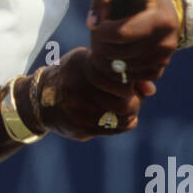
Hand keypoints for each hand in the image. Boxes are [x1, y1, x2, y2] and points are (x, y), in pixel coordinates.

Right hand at [34, 48, 153, 141]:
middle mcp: (78, 86)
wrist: (40, 100)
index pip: (122, 75)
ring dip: (131, 112)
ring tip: (125, 107)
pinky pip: (116, 128)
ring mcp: (79, 109)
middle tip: (132, 97)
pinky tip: (117, 117)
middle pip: (126, 98)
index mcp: (83, 64)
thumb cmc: (74, 76)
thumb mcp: (91, 64)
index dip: (132, 80)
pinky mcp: (81, 128)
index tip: (130, 80)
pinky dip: (124, 123)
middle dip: (135, 99)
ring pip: (124, 116)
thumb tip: (152, 89)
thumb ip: (121, 72)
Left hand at [86, 0, 181, 85]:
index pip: (122, 33)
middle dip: (101, 47)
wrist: (161, 8)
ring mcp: (165, 56)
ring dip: (107, 60)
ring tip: (104, 45)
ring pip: (123, 68)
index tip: (100, 26)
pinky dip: (119, 70)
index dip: (103, 32)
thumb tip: (93, 25)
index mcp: (160, 18)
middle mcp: (166, 40)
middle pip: (119, 53)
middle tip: (97, 38)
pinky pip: (133, 77)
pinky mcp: (160, 67)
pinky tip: (116, 55)